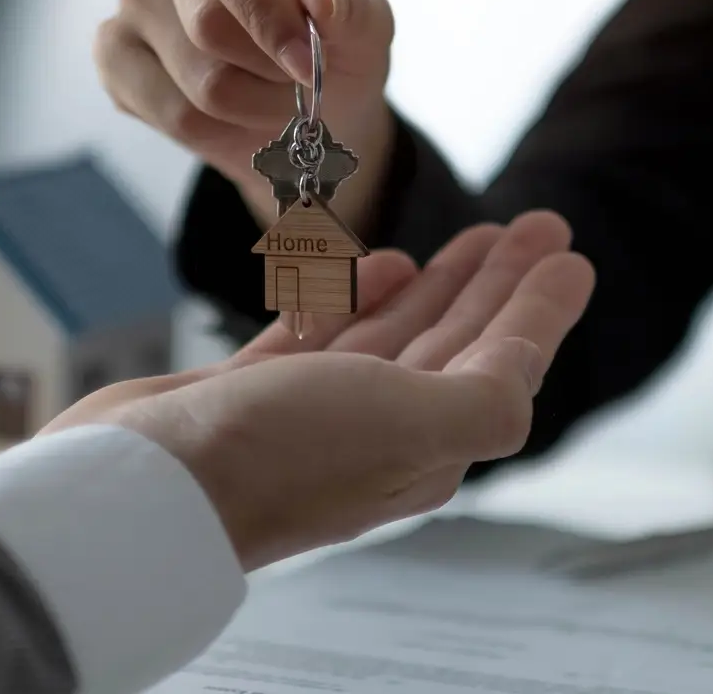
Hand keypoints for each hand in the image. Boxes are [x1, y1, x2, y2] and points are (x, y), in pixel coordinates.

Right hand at [44, 211, 593, 570]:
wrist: (143, 487)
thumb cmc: (277, 455)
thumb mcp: (415, 424)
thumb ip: (485, 395)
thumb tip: (527, 365)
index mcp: (425, 447)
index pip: (501, 365)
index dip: (538, 308)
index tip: (569, 253)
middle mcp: (373, 434)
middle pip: (455, 344)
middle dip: (498, 285)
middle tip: (535, 226)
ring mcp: (309, 415)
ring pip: (393, 336)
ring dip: (435, 285)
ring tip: (471, 238)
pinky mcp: (247, 396)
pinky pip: (318, 336)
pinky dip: (352, 297)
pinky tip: (373, 265)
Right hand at [94, 0, 396, 227]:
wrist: (301, 98)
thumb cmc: (333, 41)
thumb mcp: (365, 24)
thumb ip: (353, 8)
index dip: (264, 11)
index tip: (307, 61)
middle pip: (208, 22)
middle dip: (271, 70)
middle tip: (301, 77)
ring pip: (197, 79)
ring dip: (255, 106)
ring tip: (274, 92)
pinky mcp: (113, 49)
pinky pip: (171, 112)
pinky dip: (219, 129)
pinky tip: (233, 109)